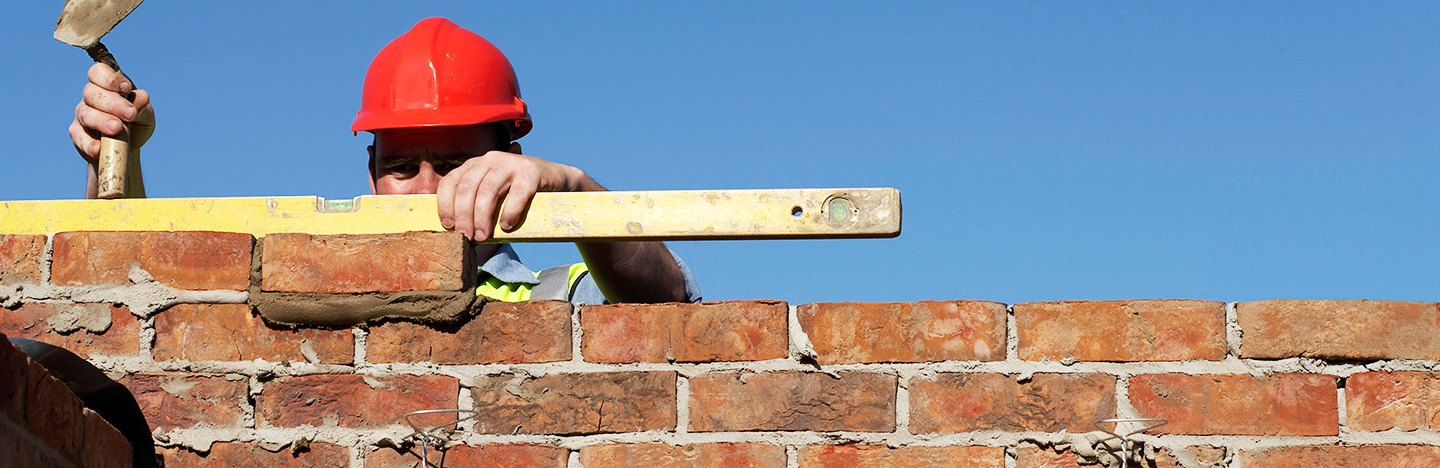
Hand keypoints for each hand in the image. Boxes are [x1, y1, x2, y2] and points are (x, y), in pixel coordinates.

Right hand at [68, 62, 154, 164]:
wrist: (128, 149)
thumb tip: (141, 97)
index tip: (127, 89)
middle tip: (130, 114)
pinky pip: (79, 137)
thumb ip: (143, 105)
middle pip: (92, 93)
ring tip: (117, 129)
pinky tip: (99, 148)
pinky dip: (90, 143)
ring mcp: (82, 116)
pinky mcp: (78, 135)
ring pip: (85, 114)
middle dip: (112, 103)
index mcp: (106, 86)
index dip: (110, 78)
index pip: (98, 72)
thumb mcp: (146, 114)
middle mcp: (90, 98)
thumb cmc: (136, 123)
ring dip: (101, 121)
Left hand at [436, 150, 598, 240]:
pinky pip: (517, 192)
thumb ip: (474, 204)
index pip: (451, 182)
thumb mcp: (492, 194)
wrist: (555, 181)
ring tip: (483, 237)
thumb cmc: (518, 193)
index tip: (448, 227)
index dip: (445, 205)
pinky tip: (507, 226)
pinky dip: (509, 211)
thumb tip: (456, 232)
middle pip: (467, 187)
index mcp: (474, 165)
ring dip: (482, 216)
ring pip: (488, 190)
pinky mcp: (531, 171)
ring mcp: (510, 163)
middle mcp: (489, 160)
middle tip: (466, 237)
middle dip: (464, 215)